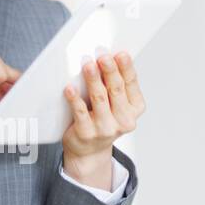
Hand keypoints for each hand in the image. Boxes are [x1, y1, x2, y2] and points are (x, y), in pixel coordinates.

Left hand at [60, 50, 144, 187]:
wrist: (89, 150)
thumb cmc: (102, 119)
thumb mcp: (116, 103)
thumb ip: (115, 84)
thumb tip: (108, 56)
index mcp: (135, 108)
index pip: (132, 83)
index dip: (126, 67)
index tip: (120, 53)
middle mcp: (123, 120)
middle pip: (116, 89)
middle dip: (109, 70)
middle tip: (102, 56)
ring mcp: (105, 129)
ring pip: (99, 99)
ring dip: (93, 80)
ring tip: (88, 65)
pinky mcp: (87, 134)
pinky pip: (80, 113)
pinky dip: (75, 99)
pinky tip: (70, 88)